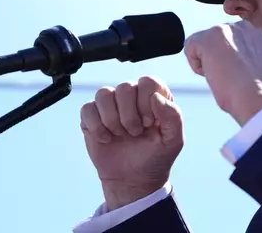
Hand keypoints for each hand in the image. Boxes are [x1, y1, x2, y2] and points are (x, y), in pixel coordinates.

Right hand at [80, 76, 183, 209]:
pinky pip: (87, 108)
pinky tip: (106, 139)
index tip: (149, 123)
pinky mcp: (92, 117)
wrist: (134, 180)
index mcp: (154, 97)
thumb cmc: (156, 157)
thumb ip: (173, 116)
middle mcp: (132, 96)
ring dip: (112, 120)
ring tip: (120, 135)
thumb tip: (156, 96)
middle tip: (135, 133)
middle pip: (124, 87)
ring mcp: (111, 105)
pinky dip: (96, 126)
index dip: (147, 102)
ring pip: (104, 94)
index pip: (148, 81)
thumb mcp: (174, 140)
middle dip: (130, 116)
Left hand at [184, 20, 261, 125]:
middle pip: (213, 41)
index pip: (228, 41)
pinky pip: (189, 48)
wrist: (255, 97)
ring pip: (201, 44)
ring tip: (225, 75)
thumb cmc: (254, 92)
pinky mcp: (209, 36)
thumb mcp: (252, 65)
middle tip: (231, 76)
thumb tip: (218, 56)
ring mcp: (225, 29)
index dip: (228, 60)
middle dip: (217, 59)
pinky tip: (215, 74)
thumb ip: (240, 52)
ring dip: (208, 63)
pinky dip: (196, 66)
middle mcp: (242, 25)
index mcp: (255, 32)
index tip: (240, 74)